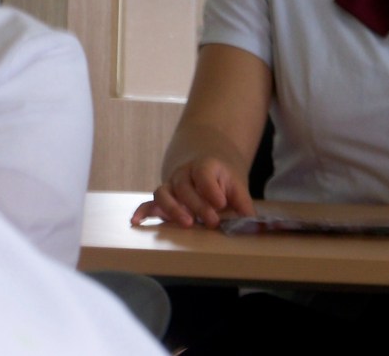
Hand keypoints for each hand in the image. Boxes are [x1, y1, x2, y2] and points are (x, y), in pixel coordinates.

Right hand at [129, 156, 254, 228]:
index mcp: (204, 166)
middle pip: (185, 187)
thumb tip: (252, 221)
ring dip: (173, 209)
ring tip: (187, 223)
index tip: (221, 203)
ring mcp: (170, 185)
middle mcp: (183, 174)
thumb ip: (242, 202)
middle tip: (212, 221)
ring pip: (164, 193)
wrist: (205, 165)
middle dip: (198, 205)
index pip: (203, 174)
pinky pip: (149, 203)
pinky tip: (136, 222)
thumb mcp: (236, 184)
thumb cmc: (222, 179)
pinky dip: (142, 211)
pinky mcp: (162, 199)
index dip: (211, 188)